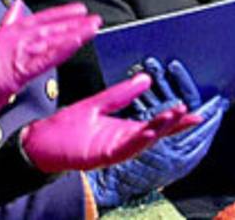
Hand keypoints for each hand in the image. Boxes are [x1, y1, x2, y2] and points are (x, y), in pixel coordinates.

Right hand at [0, 1, 100, 131]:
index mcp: (0, 36)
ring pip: (48, 40)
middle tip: (91, 16)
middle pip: (45, 27)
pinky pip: (45, 59)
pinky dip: (63, 49)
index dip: (57, 14)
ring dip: (73, 32)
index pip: (33, 20)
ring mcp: (11, 54)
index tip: (76, 9)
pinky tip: (79, 42)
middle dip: (70, 21)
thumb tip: (16, 6)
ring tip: (92, 26)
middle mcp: (7, 41)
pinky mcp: (15, 71)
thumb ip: (4, 26)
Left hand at [19, 73, 194, 172]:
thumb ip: (122, 93)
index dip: (174, 118)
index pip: (154, 123)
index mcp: (122, 129)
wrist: (39, 143)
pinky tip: (149, 131)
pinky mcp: (101, 155)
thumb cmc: (64, 129)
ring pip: (144, 141)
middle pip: (155, 133)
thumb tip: (145, 79)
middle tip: (192, 114)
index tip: (194, 111)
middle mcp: (122, 141)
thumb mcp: (99, 104)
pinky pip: (124, 149)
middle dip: (174, 124)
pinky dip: (139, 140)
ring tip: (176, 116)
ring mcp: (113, 150)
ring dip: (161, 129)